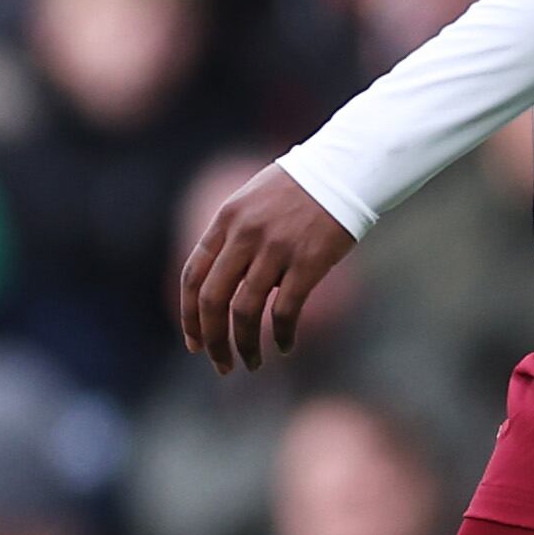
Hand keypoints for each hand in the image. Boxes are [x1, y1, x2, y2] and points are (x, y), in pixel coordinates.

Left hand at [175, 163, 357, 376]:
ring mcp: (275, 248)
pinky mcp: (308, 261)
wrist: (344, 169)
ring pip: (245, 311)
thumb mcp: (250, 202)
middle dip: (212, 340)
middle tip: (220, 365)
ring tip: (251, 363)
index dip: (189, 315)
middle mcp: (244, 234)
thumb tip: (220, 288)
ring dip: (244, 345)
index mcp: (225, 220)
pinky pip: (285, 310)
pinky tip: (284, 346)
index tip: (194, 343)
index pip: (193, 276)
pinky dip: (280, 334)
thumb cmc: (298, 188)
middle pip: (212, 300)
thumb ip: (231, 239)